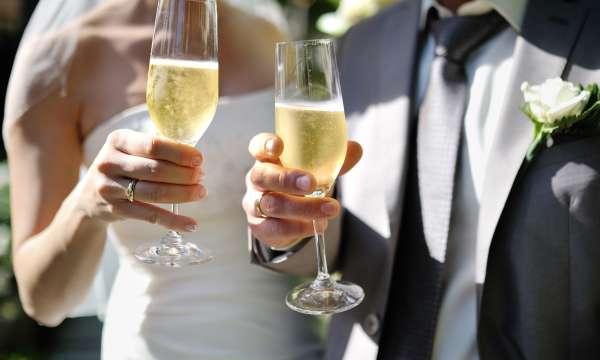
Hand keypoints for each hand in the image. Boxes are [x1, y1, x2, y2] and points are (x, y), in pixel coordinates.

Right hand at [78, 129, 205, 231]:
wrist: (89, 197)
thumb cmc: (124, 166)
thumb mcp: (131, 148)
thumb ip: (157, 146)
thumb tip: (194, 155)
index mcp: (118, 140)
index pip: (153, 144)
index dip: (179, 153)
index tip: (199, 159)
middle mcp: (110, 162)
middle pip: (156, 170)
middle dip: (185, 174)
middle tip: (201, 176)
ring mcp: (110, 187)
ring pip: (155, 193)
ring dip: (183, 194)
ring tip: (201, 192)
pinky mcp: (115, 209)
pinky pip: (150, 216)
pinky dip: (173, 221)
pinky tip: (191, 224)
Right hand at [243, 133, 361, 248]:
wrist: (286, 219)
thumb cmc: (298, 185)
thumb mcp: (314, 170)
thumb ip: (332, 160)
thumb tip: (356, 149)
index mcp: (267, 158)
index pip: (258, 146)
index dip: (265, 145)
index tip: (279, 145)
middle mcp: (256, 179)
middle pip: (262, 176)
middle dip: (287, 179)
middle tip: (310, 184)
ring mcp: (254, 204)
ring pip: (272, 205)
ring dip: (303, 207)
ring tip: (330, 208)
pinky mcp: (259, 227)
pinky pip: (275, 228)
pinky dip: (299, 228)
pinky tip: (316, 225)